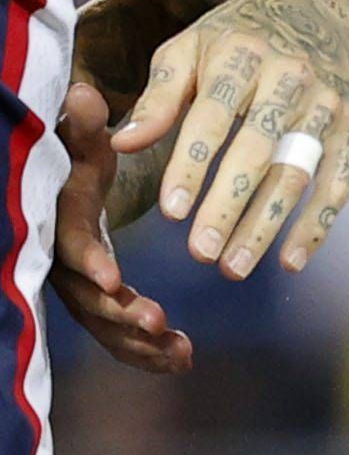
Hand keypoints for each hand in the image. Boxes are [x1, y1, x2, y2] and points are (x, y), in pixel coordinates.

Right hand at [48, 83, 185, 374]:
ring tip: (181, 352)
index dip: (90, 263)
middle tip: (159, 323)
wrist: (63, 174)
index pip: (70, 246)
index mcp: (60, 220)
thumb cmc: (76, 151)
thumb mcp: (80, 137)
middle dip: (120, 315)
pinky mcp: (99, 299)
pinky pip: (119, 331)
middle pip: (87, 298)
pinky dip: (147, 349)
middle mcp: (64, 260)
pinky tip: (182, 359)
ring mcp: (80, 284)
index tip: (116, 280)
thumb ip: (84, 125)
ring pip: (104, 324)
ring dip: (139, 343)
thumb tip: (85, 95)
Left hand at [117, 0, 348, 279]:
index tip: (170, 212)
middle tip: (201, 255)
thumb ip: (158, 99)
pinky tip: (292, 260)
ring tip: (235, 267)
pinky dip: (318, 223)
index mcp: (242, 56)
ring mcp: (330, 103)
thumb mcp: (186, 51)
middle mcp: (293, 78)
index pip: (214, 117)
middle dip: (229, 205)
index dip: (193, 165)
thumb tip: (123, 145)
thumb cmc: (231, 39)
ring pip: (299, 172)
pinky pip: (340, 181)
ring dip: (268, 224)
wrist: (308, 9)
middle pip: (259, 150)